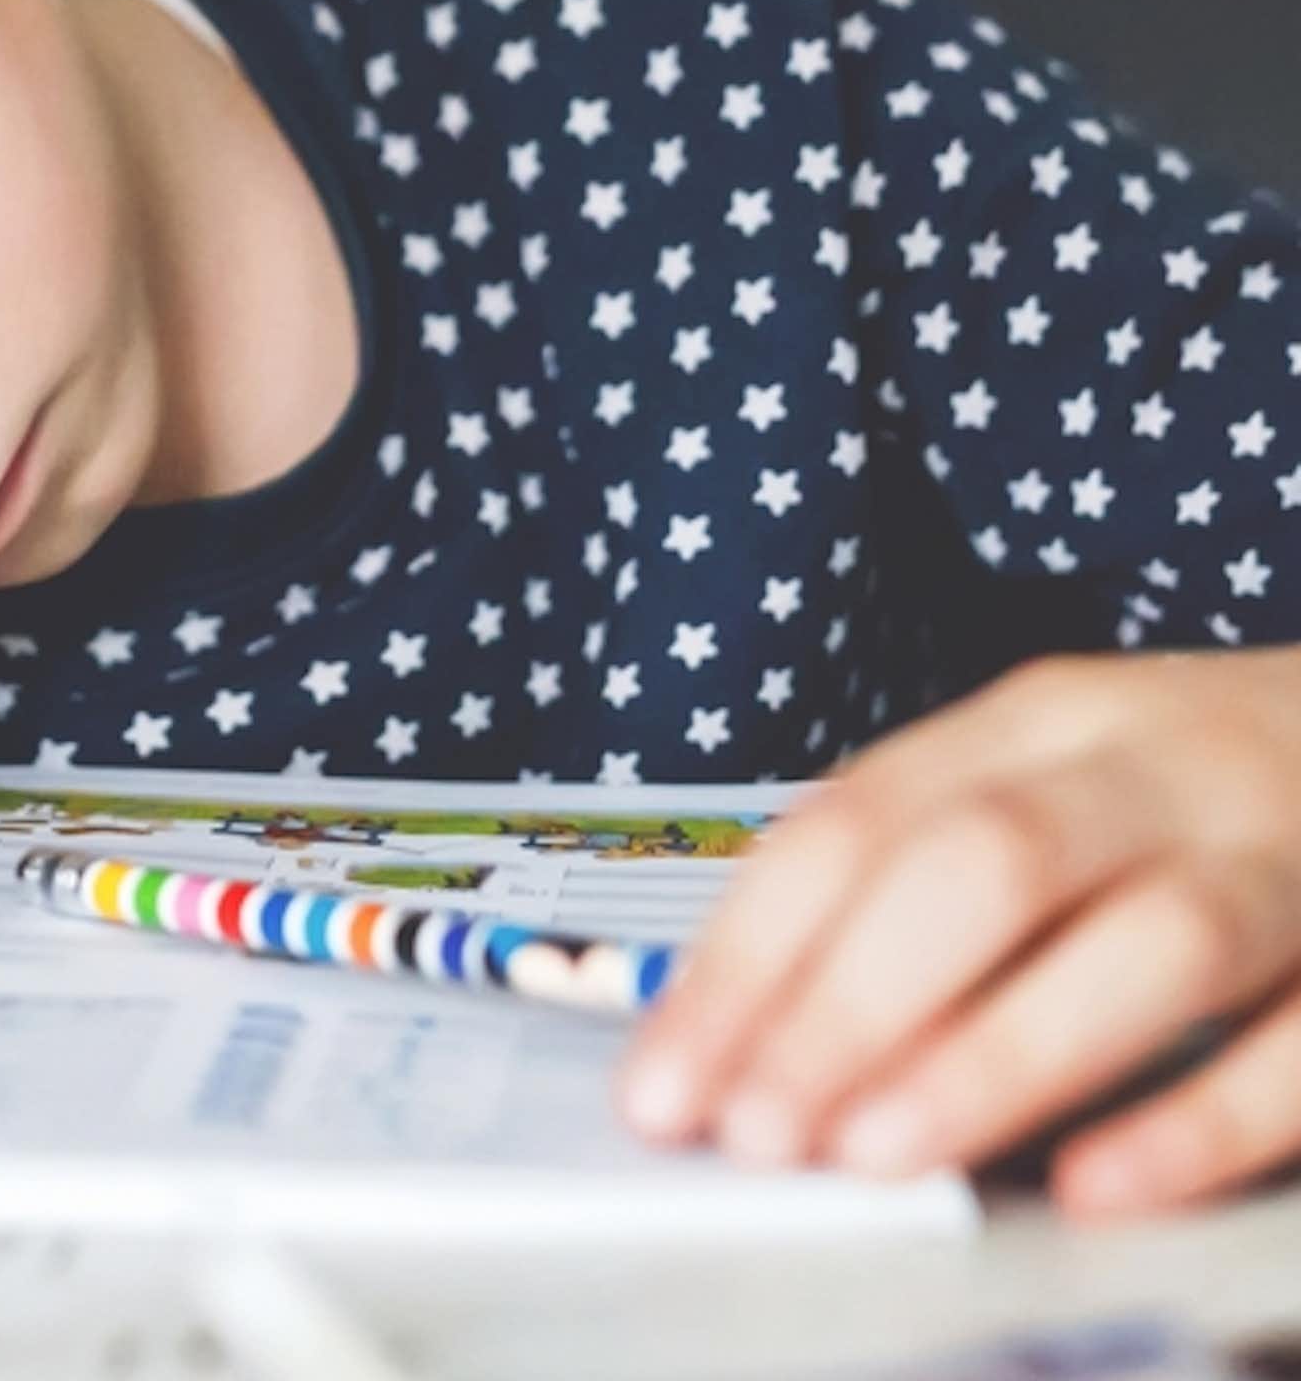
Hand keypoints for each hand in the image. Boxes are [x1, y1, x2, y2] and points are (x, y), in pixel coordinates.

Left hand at [617, 647, 1300, 1216]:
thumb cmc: (1183, 787)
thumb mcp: (1045, 776)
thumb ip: (917, 874)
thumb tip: (748, 1027)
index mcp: (1034, 718)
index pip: (855, 823)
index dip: (749, 958)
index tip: (665, 1085)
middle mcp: (1149, 769)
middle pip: (982, 862)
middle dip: (850, 1001)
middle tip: (757, 1131)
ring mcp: (1279, 854)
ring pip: (1147, 943)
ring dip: (997, 1053)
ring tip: (878, 1154)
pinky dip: (1199, 1119)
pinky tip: (1099, 1187)